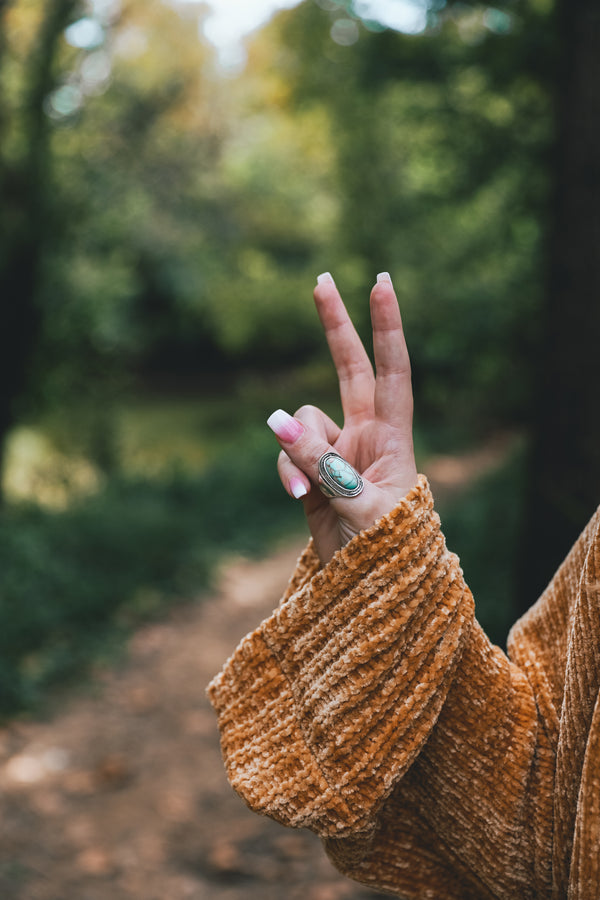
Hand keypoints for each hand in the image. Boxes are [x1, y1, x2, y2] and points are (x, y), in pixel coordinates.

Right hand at [267, 272, 417, 565]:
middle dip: (335, 327)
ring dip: (296, 451)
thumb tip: (275, 420)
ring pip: (302, 424)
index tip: (380, 283)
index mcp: (393, 438)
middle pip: (348, 368)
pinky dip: (286, 471)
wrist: (370, 593)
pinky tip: (299, 498)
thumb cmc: (386, 552)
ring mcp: (336, 455)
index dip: (386, 327)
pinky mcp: (312, 476)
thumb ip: (318, 463)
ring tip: (307, 493)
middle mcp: (365, 437)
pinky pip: (287, 456)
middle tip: (321, 279)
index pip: (391, 371)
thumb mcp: (357, 506)